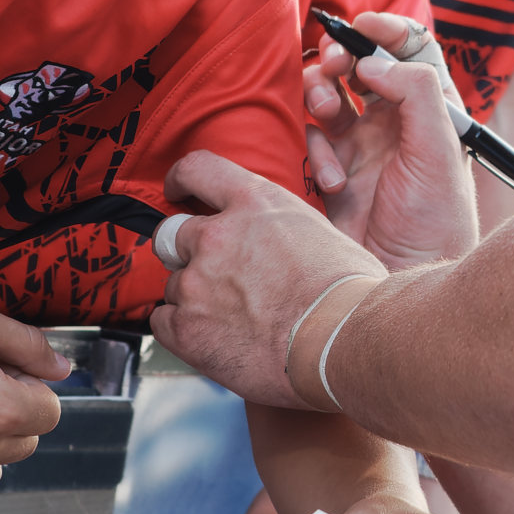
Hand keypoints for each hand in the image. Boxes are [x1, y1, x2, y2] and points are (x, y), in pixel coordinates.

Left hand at [150, 149, 381, 408]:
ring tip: (234, 320)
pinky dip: (184, 331)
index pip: (199, 170)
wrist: (345, 343)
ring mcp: (197, 282)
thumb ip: (285, 229)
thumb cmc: (350, 294)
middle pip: (172, 234)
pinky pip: (163, 323)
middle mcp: (218, 236)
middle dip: (186, 253)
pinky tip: (216, 341)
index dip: (181, 180)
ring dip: (195, 298)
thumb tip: (282, 241)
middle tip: (213, 274)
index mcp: (256, 203)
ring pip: (174, 285)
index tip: (177, 190)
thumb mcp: (323, 233)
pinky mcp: (187, 327)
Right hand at [306, 12, 477, 270]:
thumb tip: (374, 60)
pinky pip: (311, 140)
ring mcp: (359, 145)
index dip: (386, 30)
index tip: (364, 25)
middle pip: (358, 66)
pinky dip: (315, 152)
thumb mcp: (440, 151)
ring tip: (325, 111)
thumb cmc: (437, 219)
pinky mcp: (331, 171)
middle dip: (341, 58)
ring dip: (319, 95)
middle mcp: (394, 121)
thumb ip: (415, 93)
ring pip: (326, 96)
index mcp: (429, 108)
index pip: (409, 50)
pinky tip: (333, 181)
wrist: (407, 278)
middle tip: (336, 66)